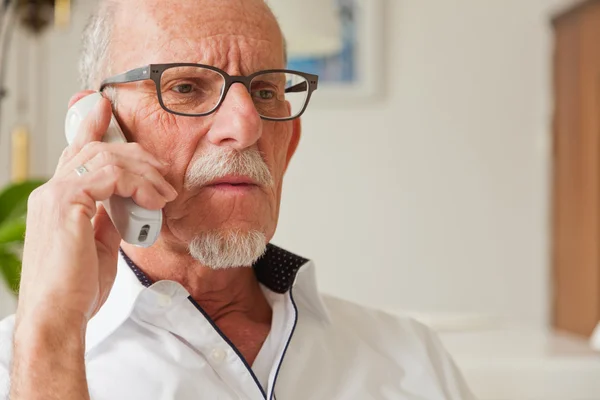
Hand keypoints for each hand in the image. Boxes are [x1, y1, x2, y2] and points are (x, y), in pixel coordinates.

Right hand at [15, 91, 177, 330]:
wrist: (58, 316)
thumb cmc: (77, 287)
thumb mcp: (98, 245)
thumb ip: (107, 217)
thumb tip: (128, 204)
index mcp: (58, 199)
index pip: (76, 152)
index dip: (91, 126)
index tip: (105, 108)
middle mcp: (51, 191)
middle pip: (97, 149)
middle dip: (137, 155)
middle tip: (164, 173)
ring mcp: (55, 194)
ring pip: (106, 157)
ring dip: (145, 172)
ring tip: (166, 192)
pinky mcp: (66, 203)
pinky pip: (110, 175)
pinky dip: (138, 184)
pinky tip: (154, 199)